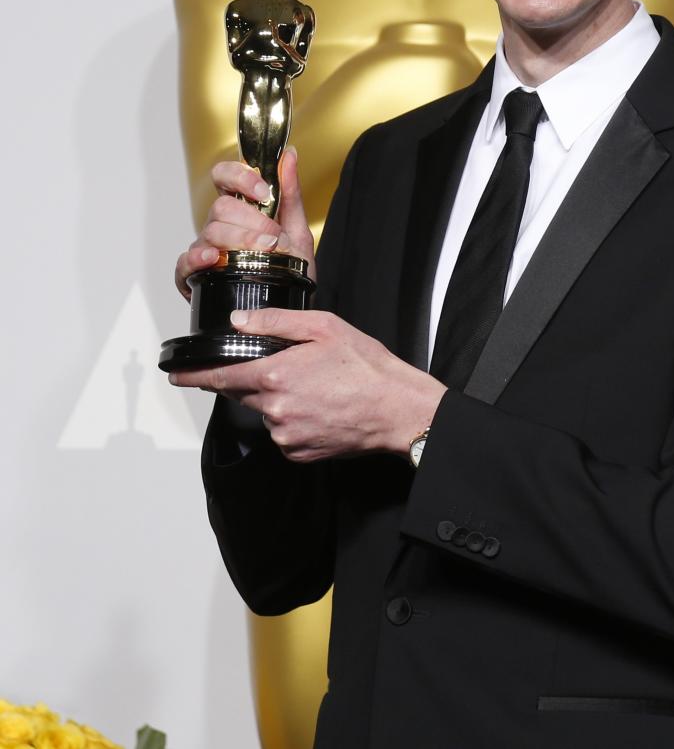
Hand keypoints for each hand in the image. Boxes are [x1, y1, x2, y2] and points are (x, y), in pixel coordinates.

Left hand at [169, 308, 446, 461]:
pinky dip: (294, 418)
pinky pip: (283, 432)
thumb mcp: (323, 327)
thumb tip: (239, 321)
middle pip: (245, 392)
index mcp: (275, 376)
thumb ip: (275, 321)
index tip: (175, 374)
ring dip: (279, 398)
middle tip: (291, 367)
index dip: (195, 375)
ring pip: (266, 412)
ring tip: (319, 386)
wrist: (397, 409)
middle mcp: (274, 410)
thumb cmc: (366, 366)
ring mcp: (286, 436)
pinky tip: (321, 406)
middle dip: (256, 378)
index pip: (221, 376)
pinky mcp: (299, 453)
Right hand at [175, 148, 314, 299]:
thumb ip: (291, 193)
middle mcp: (220, 226)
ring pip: (210, 232)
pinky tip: (213, 259)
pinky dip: (197, 258)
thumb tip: (289, 154)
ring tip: (262, 252)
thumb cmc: (290, 268)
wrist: (289, 308)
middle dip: (250, 221)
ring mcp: (206, 249)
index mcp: (241, 209)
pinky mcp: (195, 275)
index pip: (224, 177)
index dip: (239, 177)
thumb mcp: (297, 229)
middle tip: (273, 237)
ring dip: (238, 240)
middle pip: (220, 208)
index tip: (262, 191)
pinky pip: (185, 261)